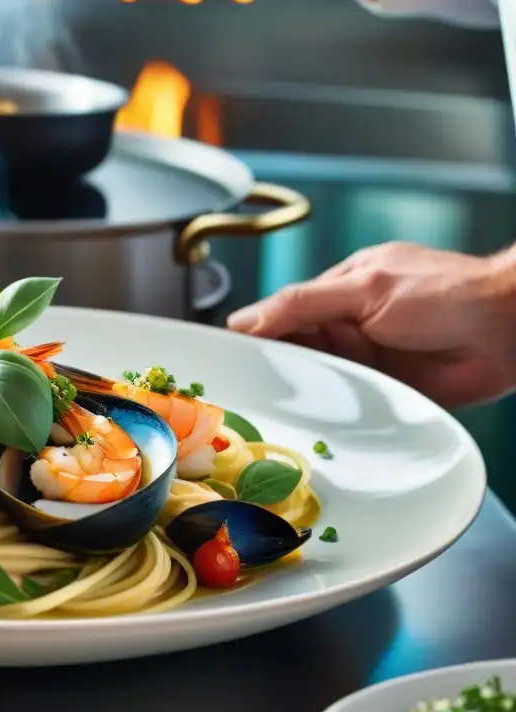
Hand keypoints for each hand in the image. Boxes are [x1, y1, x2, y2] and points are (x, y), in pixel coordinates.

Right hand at [226, 242, 515, 407]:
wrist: (509, 331)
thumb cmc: (450, 294)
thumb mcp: (364, 287)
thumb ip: (301, 303)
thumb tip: (246, 318)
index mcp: (340, 290)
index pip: (282, 314)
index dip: (254, 335)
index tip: (225, 357)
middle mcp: (350, 326)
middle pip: (295, 351)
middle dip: (273, 369)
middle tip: (242, 391)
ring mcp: (367, 360)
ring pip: (318, 381)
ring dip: (303, 393)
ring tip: (274, 412)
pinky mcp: (385, 392)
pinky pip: (347, 406)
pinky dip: (333, 413)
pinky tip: (316, 424)